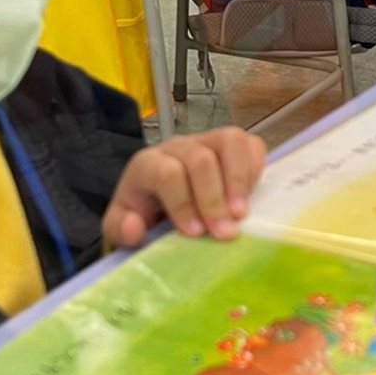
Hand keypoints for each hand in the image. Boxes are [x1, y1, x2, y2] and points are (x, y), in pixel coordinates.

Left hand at [102, 128, 268, 246]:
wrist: (159, 200)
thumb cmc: (144, 214)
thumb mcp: (121, 227)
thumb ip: (120, 230)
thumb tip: (134, 227)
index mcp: (147, 164)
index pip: (167, 173)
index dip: (183, 203)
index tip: (196, 233)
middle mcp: (178, 146)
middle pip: (200, 159)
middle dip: (212, 198)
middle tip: (224, 233)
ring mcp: (207, 141)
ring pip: (229, 141)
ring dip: (238, 180)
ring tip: (241, 214)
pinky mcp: (231, 146)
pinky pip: (250, 144)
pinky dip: (255, 169)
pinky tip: (250, 198)